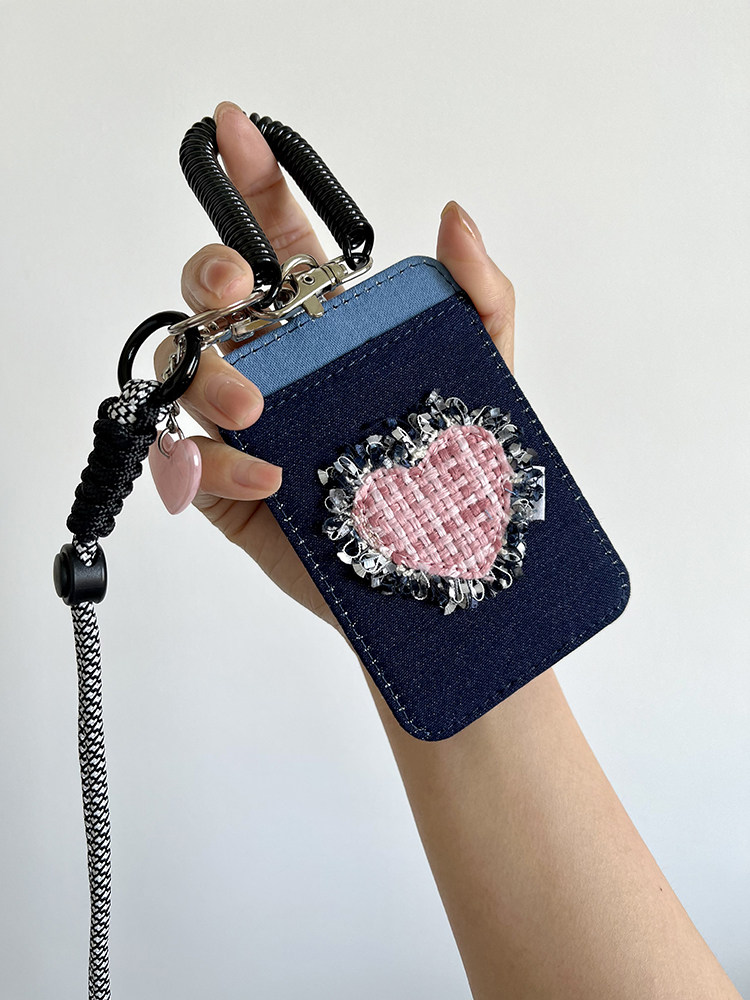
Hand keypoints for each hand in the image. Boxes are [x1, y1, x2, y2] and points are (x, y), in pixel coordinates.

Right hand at [154, 101, 515, 628]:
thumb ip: (480, 296)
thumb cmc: (461, 479)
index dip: (256, 177)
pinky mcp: (227, 486)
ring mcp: (246, 423)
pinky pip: (186, 456)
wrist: (443, 582)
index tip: (236, 128)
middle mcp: (280, 364)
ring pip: (181, 366)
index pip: (284, 239)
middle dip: (211, 277)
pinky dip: (215, 460)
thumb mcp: (487, 381)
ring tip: (259, 406)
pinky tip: (267, 472)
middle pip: (210, 293)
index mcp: (330, 329)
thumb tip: (454, 217)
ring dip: (207, 373)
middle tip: (240, 296)